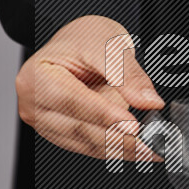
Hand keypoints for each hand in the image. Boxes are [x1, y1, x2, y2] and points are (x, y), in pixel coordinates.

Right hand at [15, 15, 162, 159]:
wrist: (81, 43)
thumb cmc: (84, 39)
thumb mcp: (107, 46)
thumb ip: (128, 76)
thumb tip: (149, 102)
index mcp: (37, 78)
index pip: (73, 101)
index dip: (105, 115)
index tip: (133, 126)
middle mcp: (35, 105)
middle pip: (80, 128)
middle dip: (119, 138)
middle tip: (152, 144)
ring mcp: (47, 123)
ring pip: (88, 143)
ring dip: (122, 149)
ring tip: (152, 150)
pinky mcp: (63, 135)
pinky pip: (92, 146)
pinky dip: (117, 149)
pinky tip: (140, 150)